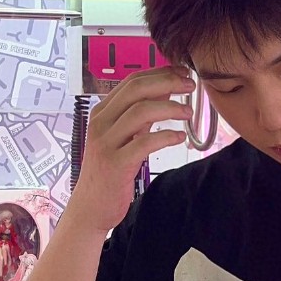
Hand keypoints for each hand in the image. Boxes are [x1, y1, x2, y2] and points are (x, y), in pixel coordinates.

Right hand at [68, 67, 195, 234]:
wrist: (90, 208)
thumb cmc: (108, 173)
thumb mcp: (121, 138)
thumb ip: (139, 117)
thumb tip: (163, 94)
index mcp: (101, 113)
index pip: (131, 82)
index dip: (159, 73)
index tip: (182, 72)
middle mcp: (100, 123)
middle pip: (136, 91)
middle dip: (167, 82)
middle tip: (190, 84)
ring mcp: (106, 143)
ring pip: (141, 112)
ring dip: (170, 108)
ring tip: (188, 111)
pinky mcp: (115, 164)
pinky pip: (144, 143)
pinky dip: (165, 136)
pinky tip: (180, 136)